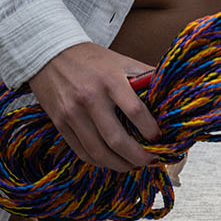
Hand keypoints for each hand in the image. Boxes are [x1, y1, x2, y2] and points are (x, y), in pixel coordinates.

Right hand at [27, 43, 160, 172]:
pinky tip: (114, 161)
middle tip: (153, 160)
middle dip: (139, 156)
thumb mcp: (122, 61)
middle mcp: (90, 99)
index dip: (151, 129)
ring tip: (136, 165)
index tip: (160, 137)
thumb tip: (171, 94)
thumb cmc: (92, 59)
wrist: (49, 54)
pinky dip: (100, 162)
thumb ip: (146, 76)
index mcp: (110, 80)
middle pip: (117, 139)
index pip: (135, 112)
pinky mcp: (60, 124)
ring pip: (99, 152)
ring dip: (121, 165)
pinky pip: (82, 151)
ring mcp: (72, 114)